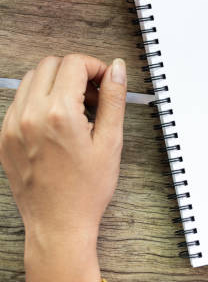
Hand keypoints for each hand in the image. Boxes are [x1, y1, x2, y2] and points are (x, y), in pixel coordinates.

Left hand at [0, 55, 126, 281]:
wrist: (58, 224)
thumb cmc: (85, 190)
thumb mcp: (110, 142)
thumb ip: (113, 100)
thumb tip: (116, 70)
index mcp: (58, 114)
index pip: (74, 63)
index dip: (96, 66)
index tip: (106, 82)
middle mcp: (30, 115)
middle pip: (50, 64)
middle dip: (76, 71)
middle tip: (94, 95)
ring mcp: (12, 126)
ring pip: (32, 79)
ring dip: (56, 83)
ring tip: (77, 108)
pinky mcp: (4, 136)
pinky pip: (20, 100)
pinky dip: (40, 99)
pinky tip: (59, 121)